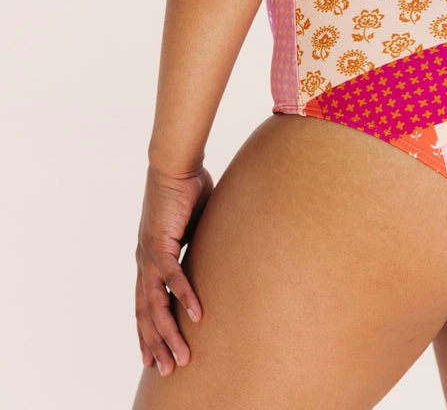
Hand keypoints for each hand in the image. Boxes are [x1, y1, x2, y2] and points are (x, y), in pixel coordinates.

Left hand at [134, 163, 213, 375]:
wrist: (175, 166)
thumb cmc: (186, 192)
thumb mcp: (191, 229)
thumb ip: (195, 246)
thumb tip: (212, 256)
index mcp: (149, 260)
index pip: (144, 305)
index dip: (147, 333)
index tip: (153, 358)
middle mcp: (144, 262)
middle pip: (146, 314)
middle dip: (156, 344)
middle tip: (168, 371)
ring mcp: (149, 254)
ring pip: (155, 304)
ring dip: (169, 332)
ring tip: (182, 356)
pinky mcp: (161, 242)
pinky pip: (173, 276)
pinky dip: (184, 297)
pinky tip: (195, 315)